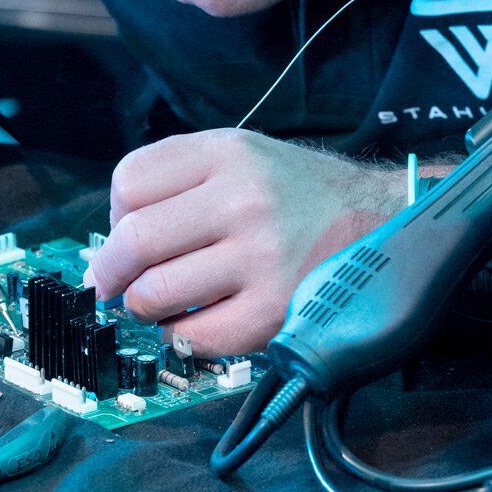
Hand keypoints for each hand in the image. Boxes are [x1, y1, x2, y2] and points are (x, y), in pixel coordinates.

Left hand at [84, 129, 403, 355]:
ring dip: (144, 307)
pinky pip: (194, 337)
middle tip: (111, 285)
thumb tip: (112, 240)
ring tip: (160, 304)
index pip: (129, 182)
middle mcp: (244, 200)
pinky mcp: (275, 311)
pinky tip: (193, 324)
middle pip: (133, 240)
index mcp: (227, 154)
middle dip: (110, 271)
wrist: (381, 220)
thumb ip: (179, 181)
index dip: (114, 215)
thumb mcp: (243, 155)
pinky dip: (180, 338)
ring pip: (155, 294)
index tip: (122, 234)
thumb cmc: (297, 193)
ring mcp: (261, 258)